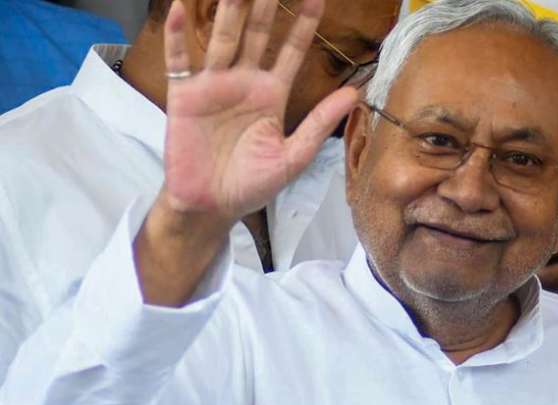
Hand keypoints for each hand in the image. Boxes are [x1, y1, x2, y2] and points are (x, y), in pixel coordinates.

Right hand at [163, 0, 356, 223]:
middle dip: (266, 4)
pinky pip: (180, 61)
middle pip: (257, 34)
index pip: (292, 50)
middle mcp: (244, 82)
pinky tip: (179, 7)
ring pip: (223, 38)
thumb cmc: (252, 185)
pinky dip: (177, 35)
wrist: (211, 206)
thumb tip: (355, 93)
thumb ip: (319, 122)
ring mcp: (212, 85)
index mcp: (271, 94)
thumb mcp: (294, 155)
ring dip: (229, 9)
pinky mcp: (184, 96)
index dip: (303, 24)